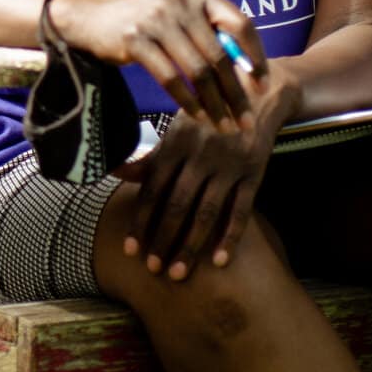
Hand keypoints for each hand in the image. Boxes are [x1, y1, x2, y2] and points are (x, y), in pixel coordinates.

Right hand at [49, 0, 265, 127]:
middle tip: (246, 122)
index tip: (262, 88)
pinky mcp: (136, 40)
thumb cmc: (147, 22)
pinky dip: (188, 101)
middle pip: (219, 55)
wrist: (92, 18)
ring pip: (197, 71)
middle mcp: (180, 0)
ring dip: (215, 104)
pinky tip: (198, 117)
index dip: (256, 58)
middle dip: (236, 94)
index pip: (240, 25)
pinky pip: (170, 78)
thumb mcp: (180, 15)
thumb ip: (211, 34)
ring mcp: (156, 19)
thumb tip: (249, 72)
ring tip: (224, 126)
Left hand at [116, 64, 300, 280]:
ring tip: (178, 273)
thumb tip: (116, 172)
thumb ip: (150, 157)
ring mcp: (228, 165)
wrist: (255, 97)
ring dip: (191, 245)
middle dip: (163, 239)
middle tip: (152, 270)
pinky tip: (219, 261)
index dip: (140, 221)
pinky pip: (241, 210)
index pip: (152, 189)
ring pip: (207, 212)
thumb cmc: (206, 119)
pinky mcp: (254, 174)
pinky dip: (230, 236)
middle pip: (177, 205)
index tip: (129, 250)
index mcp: (175, 144)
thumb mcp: (176, 131)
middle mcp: (199, 155)